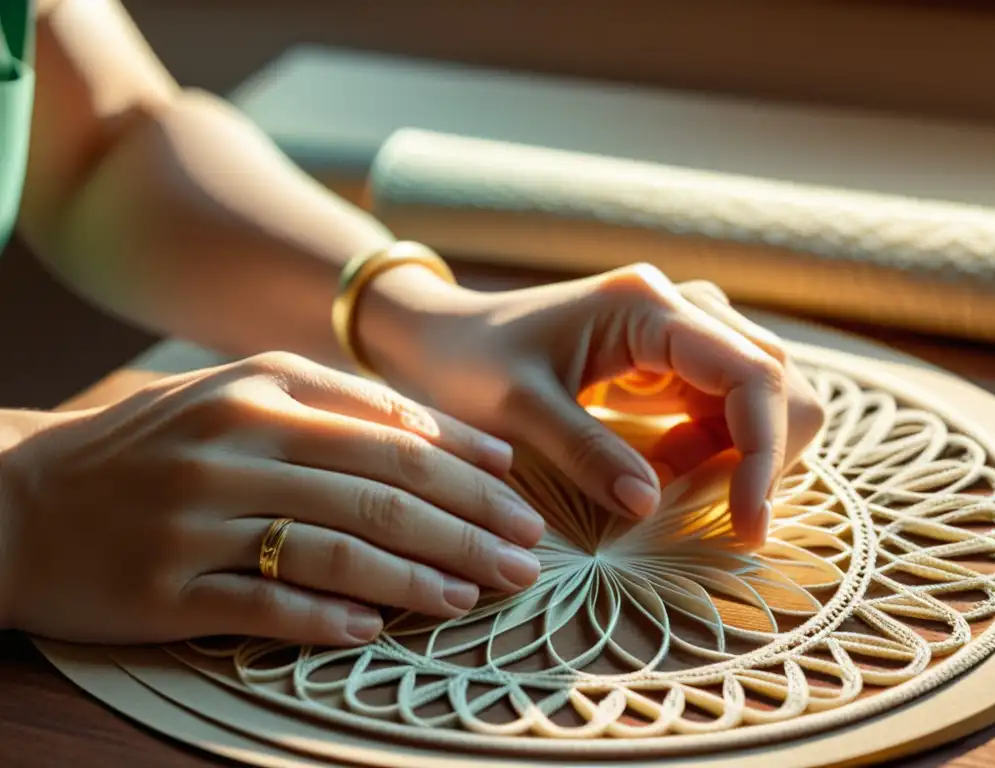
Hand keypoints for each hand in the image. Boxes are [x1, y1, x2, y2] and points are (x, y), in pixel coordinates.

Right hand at [0, 353, 543, 644]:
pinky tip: (380, 629)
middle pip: (382, 492)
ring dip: (419, 578)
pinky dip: (331, 620)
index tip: (521, 493)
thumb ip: (335, 405)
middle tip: (525, 554)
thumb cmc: (153, 442)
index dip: (469, 466)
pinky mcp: (166, 588)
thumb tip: (439, 441)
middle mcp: (233, 444)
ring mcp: (198, 518)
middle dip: (469, 525)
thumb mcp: (237, 394)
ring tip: (475, 593)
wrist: (22, 496)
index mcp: (260, 388)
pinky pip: (266, 608)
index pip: (393, 430)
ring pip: (337, 551)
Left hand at [360, 264, 824, 543]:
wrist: (440, 339)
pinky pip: (722, 411)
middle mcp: (678, 308)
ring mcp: (679, 332)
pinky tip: (668, 479)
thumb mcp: (517, 409)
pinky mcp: (671, 361)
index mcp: (647, 304)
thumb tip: (651, 506)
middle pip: (775, 381)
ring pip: (759, 398)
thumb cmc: (467, 362)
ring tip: (686, 501)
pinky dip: (713, 455)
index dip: (762, 451)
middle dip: (764, 456)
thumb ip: (585, 452)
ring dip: (741, 457)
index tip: (746, 525)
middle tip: (728, 524)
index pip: (750, 373)